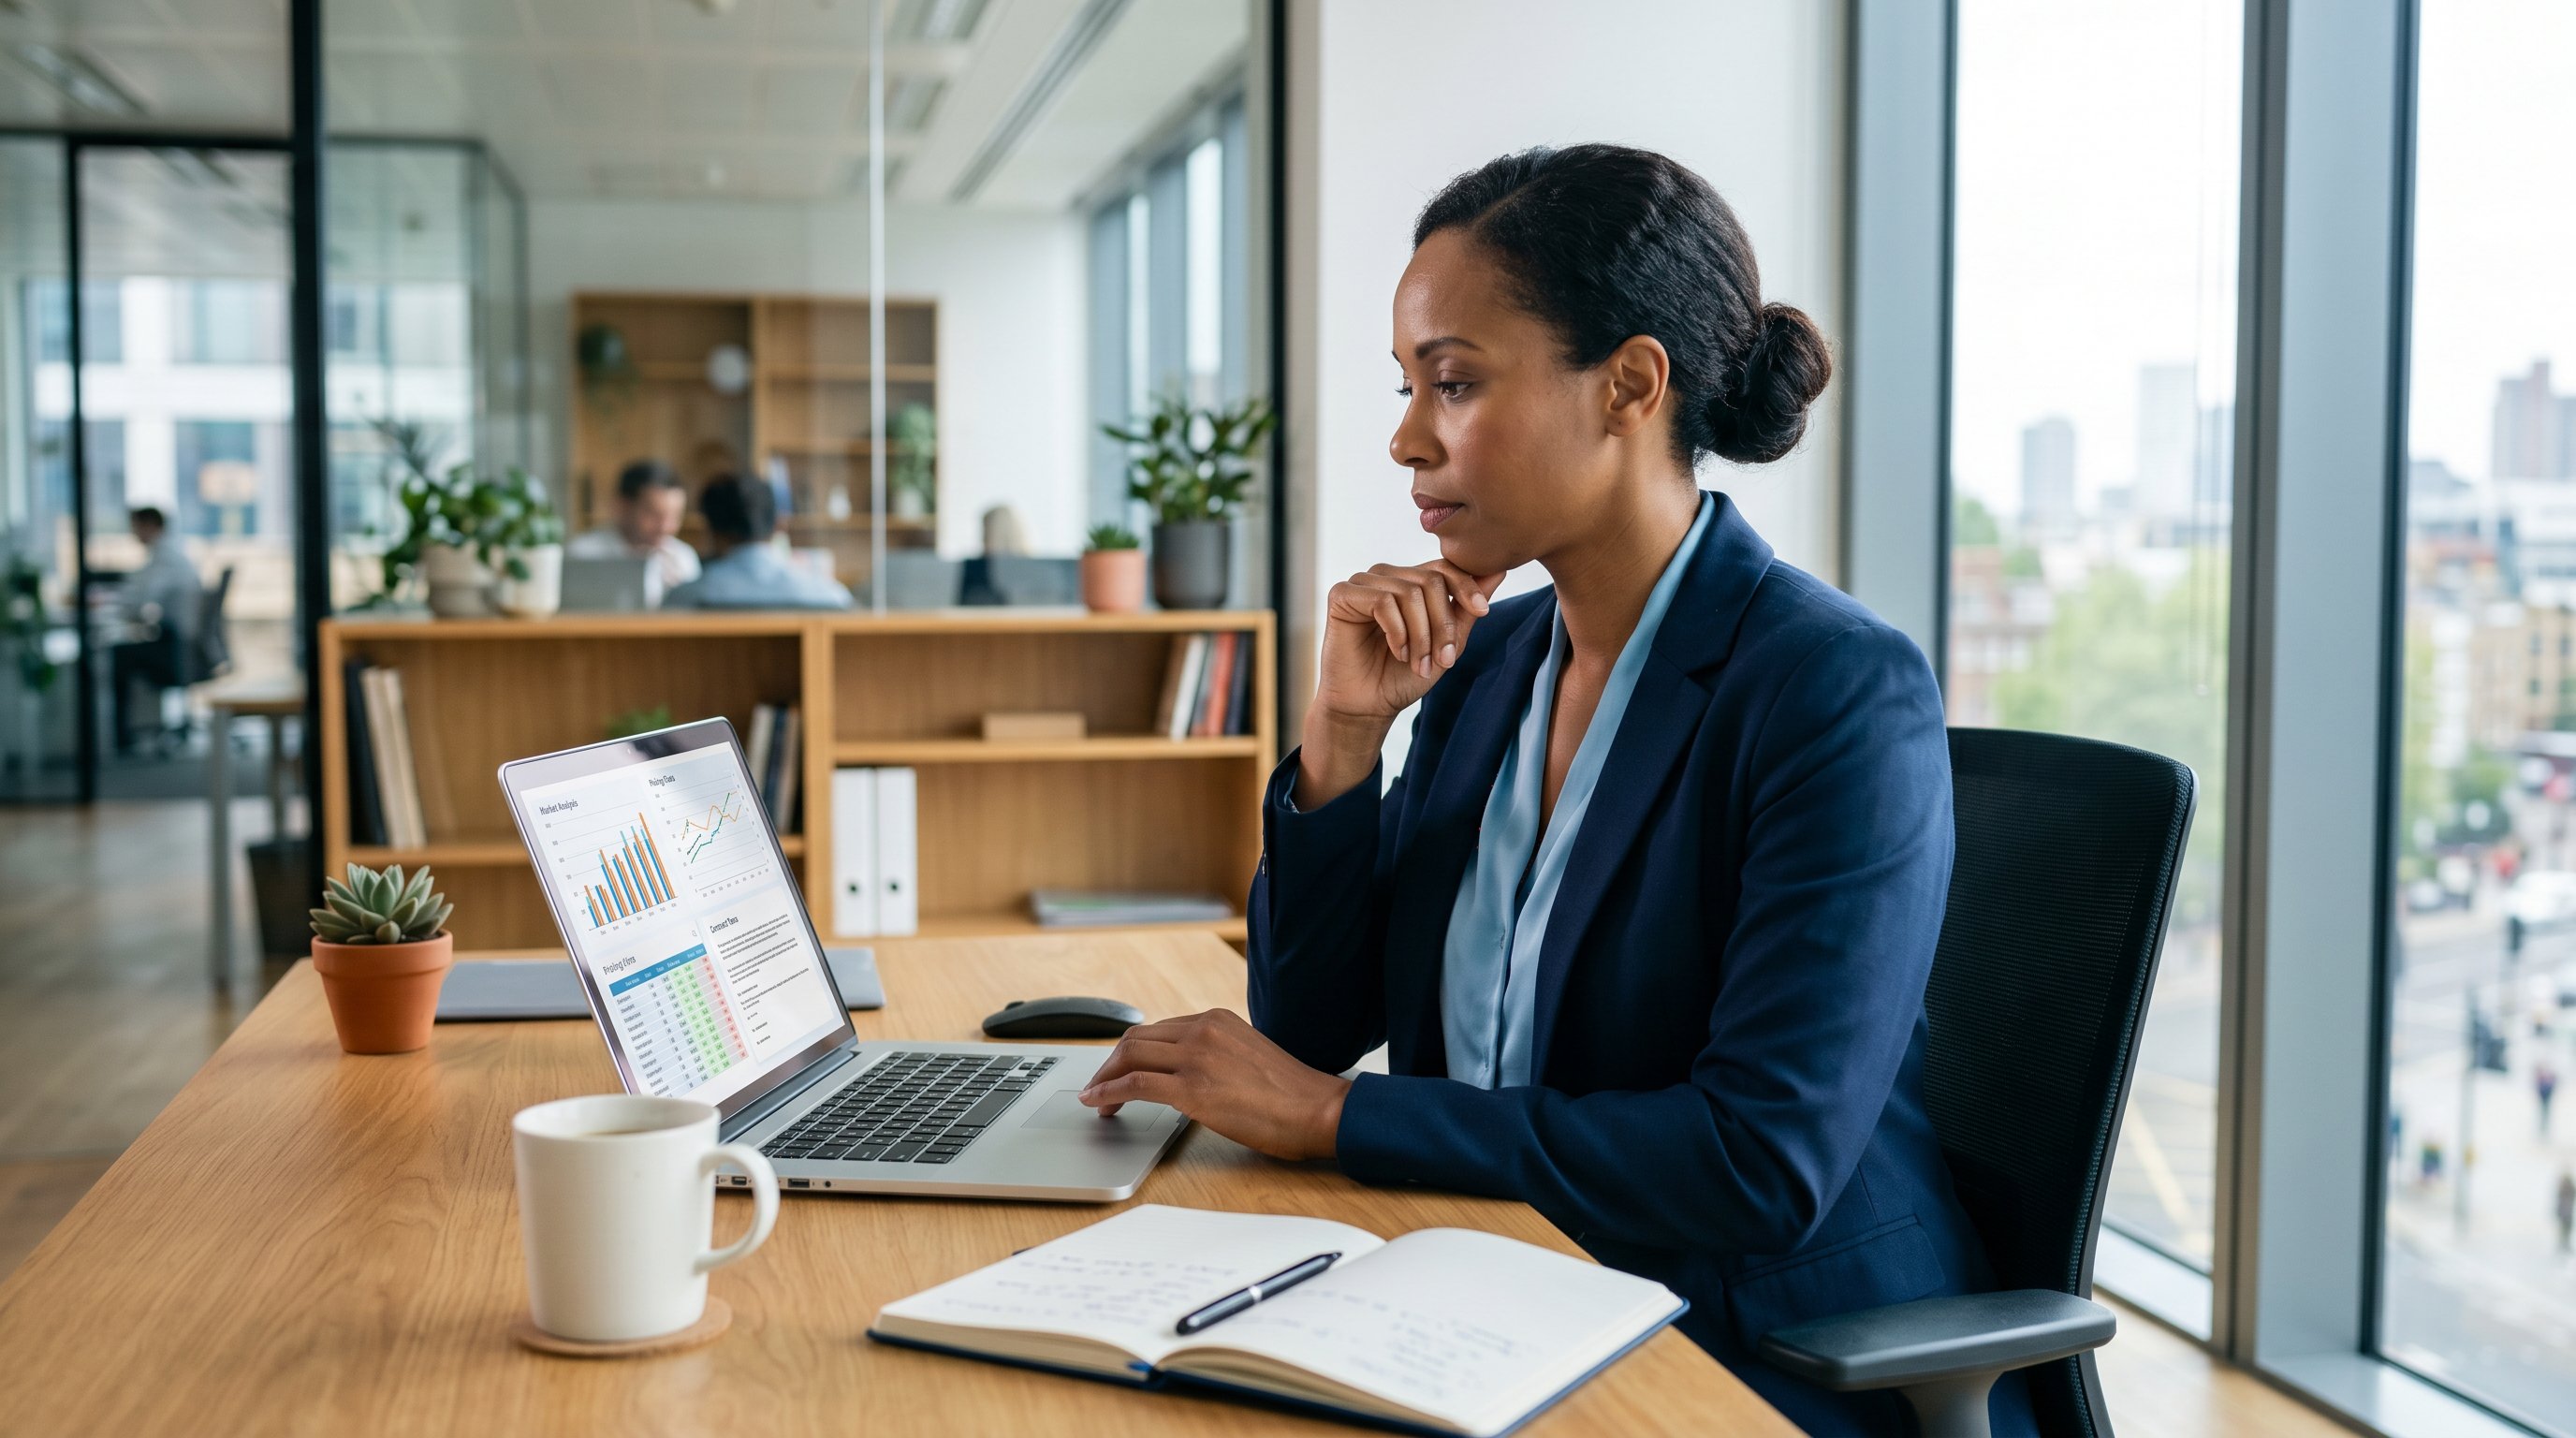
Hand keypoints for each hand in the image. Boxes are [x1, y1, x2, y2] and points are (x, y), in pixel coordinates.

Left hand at [1079, 1010, 1350, 1161]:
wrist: (1317, 1109)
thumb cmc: (1292, 1094)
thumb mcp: (1249, 1055)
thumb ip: (1216, 1054)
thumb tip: (1187, 1075)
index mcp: (1216, 1019)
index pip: (1157, 1029)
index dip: (1130, 1051)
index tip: (1118, 1068)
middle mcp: (1203, 1030)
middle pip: (1135, 1038)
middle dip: (1110, 1063)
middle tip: (1099, 1086)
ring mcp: (1196, 1057)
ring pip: (1129, 1056)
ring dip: (1104, 1079)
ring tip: (1096, 1100)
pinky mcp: (1192, 1089)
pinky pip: (1135, 1085)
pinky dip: (1108, 1093)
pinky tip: (1100, 1105)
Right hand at [1299, 560, 1504, 804]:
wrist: (1369, 706)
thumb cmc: (1403, 676)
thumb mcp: (1447, 643)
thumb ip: (1466, 609)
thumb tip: (1498, 571)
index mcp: (1412, 582)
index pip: (1445, 567)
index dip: (1467, 586)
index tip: (1483, 611)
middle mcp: (1388, 576)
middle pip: (1431, 581)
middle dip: (1443, 624)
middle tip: (1444, 660)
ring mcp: (1364, 582)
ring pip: (1409, 593)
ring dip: (1421, 635)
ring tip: (1419, 664)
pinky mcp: (1343, 594)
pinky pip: (1382, 601)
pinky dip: (1397, 632)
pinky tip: (1397, 652)